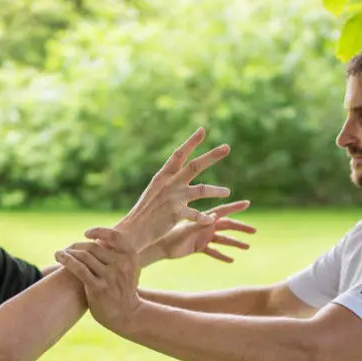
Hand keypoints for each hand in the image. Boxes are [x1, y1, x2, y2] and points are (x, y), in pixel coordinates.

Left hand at [54, 228, 141, 328]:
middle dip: (77, 246)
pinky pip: (78, 268)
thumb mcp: (127, 269)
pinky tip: (59, 256)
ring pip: (84, 256)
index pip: (114, 236)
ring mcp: (110, 276)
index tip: (86, 234)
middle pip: (93, 246)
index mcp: (130, 256)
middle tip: (68, 248)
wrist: (127, 314)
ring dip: (68, 252)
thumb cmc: (123, 289)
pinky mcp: (98, 288)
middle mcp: (121, 264)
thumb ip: (116, 254)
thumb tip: (94, 239)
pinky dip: (66, 260)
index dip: (98, 231)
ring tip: (60, 253)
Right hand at [116, 128, 231, 249]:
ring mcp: (174, 198)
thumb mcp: (155, 190)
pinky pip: (197, 215)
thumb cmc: (145, 211)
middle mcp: (169, 184)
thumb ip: (168, 181)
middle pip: (194, 166)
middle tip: (226, 147)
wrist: (134, 230)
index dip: (191, 142)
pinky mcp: (177, 214)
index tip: (202, 130)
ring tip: (227, 192)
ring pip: (202, 190)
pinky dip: (206, 218)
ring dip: (217, 190)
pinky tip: (213, 219)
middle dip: (212, 156)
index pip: (178, 154)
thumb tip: (178, 171)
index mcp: (162, 176)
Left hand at [151, 200, 255, 264]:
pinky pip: (212, 252)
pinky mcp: (198, 247)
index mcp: (203, 219)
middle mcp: (205, 226)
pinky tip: (231, 260)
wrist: (157, 243)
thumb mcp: (187, 226)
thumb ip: (201, 222)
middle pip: (227, 226)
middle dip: (240, 228)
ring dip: (234, 243)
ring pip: (222, 240)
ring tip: (247, 247)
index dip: (235, 207)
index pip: (223, 211)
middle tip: (255, 231)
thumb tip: (215, 216)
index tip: (247, 203)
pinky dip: (221, 256)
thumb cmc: (169, 232)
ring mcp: (202, 237)